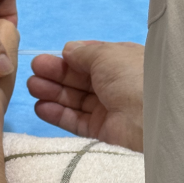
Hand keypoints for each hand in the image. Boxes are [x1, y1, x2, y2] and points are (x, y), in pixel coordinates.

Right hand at [28, 40, 143, 151]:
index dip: (70, 58)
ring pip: (76, 100)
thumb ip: (84, 52)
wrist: (151, 119)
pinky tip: (40, 107)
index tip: (50, 57)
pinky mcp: (102, 132)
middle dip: (56, 74)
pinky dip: (58, 114)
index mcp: (122, 62)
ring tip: (32, 87)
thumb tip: (68, 50)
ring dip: (53, 93)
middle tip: (34, 71)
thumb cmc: (131, 77)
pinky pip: (76, 121)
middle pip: (80, 79)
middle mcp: (116, 85)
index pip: (91, 59)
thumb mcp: (106, 55)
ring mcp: (109, 109)